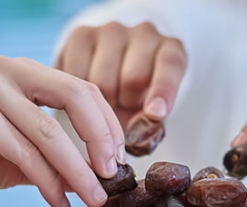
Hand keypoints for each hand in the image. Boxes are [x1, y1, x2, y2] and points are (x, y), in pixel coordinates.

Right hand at [0, 57, 124, 206]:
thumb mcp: (20, 148)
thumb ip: (54, 149)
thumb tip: (102, 168)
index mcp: (21, 71)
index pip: (81, 87)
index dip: (106, 122)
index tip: (119, 158)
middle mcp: (6, 71)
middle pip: (75, 97)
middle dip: (101, 140)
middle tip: (113, 175)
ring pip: (51, 134)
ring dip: (78, 171)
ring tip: (93, 197)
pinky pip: (26, 153)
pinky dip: (48, 181)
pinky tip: (59, 201)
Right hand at [56, 22, 186, 127]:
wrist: (113, 72)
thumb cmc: (138, 98)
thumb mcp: (149, 113)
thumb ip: (147, 125)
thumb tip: (135, 135)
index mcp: (170, 50)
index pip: (169, 66)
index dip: (163, 90)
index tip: (155, 114)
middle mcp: (144, 33)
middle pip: (132, 78)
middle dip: (126, 105)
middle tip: (121, 113)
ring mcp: (111, 31)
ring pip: (101, 80)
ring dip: (100, 103)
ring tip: (104, 104)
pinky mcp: (81, 35)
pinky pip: (76, 74)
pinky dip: (77, 95)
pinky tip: (84, 97)